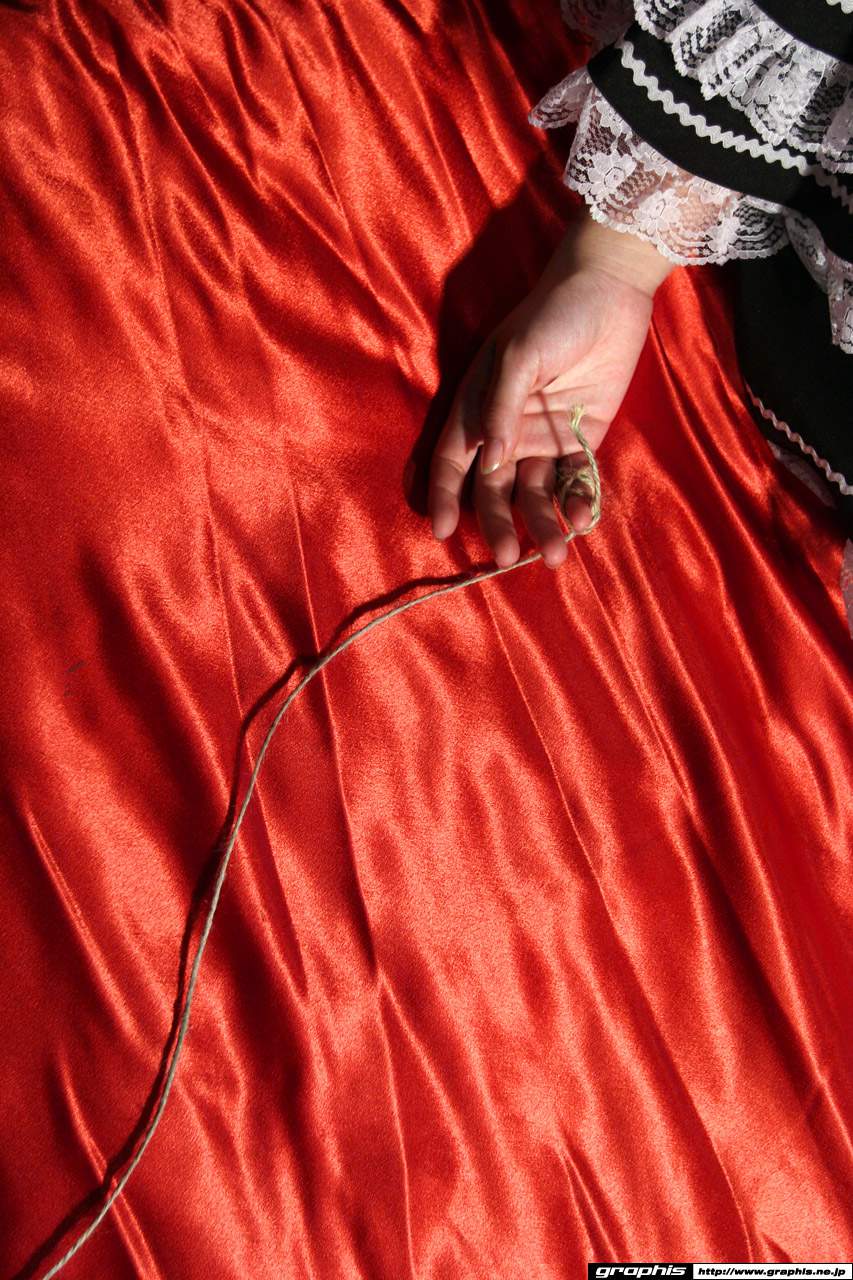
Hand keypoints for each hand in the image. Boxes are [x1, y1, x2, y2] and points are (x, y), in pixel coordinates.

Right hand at [428, 212, 673, 568]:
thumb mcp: (517, 356)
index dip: (444, 496)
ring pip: (536, 493)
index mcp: (478, 408)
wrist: (609, 290)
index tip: (444, 531)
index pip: (453, 461)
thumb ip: (500, 407)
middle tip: (506, 558)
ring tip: (555, 555)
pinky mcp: (583, 437)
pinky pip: (576, 479)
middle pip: (495, 489)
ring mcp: (545, 437)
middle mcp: (506, 431)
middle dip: (499, 523)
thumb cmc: (551, 315)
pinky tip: (581, 519)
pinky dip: (578, 501)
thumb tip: (488, 462)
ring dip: (542, 524)